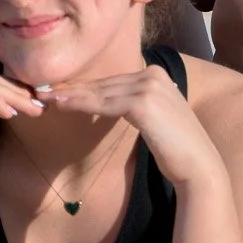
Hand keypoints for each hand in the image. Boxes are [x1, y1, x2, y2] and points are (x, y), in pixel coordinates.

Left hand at [40, 63, 225, 194]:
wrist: (199, 168)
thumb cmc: (176, 150)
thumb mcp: (155, 120)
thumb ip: (137, 105)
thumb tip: (111, 102)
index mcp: (157, 74)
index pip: (113, 81)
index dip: (85, 86)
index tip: (61, 90)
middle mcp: (154, 74)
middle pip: (104, 83)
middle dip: (73, 88)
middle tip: (44, 90)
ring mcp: (149, 86)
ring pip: (100, 91)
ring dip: (70, 94)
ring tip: (45, 97)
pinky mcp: (143, 102)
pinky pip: (104, 103)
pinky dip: (80, 103)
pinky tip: (61, 105)